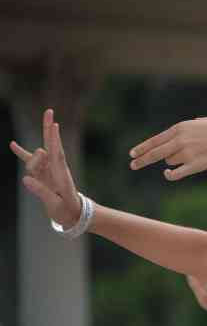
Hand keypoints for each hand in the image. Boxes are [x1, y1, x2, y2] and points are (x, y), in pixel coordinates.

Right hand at [10, 109, 82, 226]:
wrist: (74, 214)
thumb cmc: (67, 211)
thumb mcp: (55, 205)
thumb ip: (41, 192)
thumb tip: (25, 178)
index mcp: (61, 174)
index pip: (56, 153)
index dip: (54, 139)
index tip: (55, 125)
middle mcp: (56, 167)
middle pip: (50, 144)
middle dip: (48, 128)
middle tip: (49, 110)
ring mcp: (48, 168)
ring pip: (34, 158)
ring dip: (30, 162)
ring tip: (37, 172)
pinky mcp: (42, 172)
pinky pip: (29, 160)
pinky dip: (21, 153)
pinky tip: (12, 144)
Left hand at [129, 116, 206, 180]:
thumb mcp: (201, 122)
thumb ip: (187, 128)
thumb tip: (180, 134)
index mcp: (179, 128)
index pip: (154, 140)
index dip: (142, 148)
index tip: (133, 153)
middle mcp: (179, 140)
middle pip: (154, 153)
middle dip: (141, 159)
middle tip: (132, 165)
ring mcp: (186, 154)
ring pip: (170, 161)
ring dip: (174, 161)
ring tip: (191, 156)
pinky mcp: (194, 165)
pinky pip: (176, 173)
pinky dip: (170, 175)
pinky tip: (167, 174)